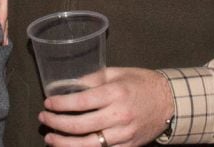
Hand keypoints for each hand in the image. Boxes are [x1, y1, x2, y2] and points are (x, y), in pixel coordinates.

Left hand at [39, 68, 172, 146]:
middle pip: (80, 125)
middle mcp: (119, 115)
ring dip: (64, 143)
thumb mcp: (118, 73)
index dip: (61, 104)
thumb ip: (94, 78)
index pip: (81, 101)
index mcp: (115, 93)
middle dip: (57, 123)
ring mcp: (124, 134)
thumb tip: (70, 83)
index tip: (48, 103)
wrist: (170, 101)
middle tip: (44, 119)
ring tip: (50, 138)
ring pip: (88, 145)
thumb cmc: (142, 83)